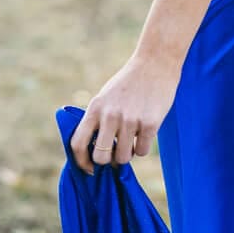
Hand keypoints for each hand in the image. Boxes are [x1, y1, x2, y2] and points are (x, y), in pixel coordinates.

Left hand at [69, 49, 180, 173]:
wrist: (155, 63)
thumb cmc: (128, 83)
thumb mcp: (105, 97)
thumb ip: (97, 120)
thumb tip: (93, 153)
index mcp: (95, 108)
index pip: (78, 143)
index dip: (81, 161)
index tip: (88, 169)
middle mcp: (110, 115)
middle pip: (101, 157)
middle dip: (108, 161)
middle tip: (115, 152)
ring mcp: (130, 120)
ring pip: (123, 157)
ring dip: (127, 154)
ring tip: (131, 139)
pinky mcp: (150, 124)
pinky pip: (142, 151)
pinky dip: (143, 146)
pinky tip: (144, 131)